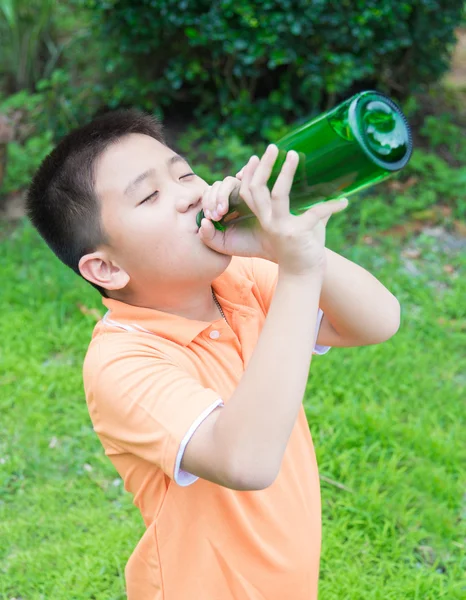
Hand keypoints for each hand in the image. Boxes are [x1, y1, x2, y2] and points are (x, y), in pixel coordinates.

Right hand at [199, 144, 347, 276]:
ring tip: (294, 155)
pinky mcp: (297, 234)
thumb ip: (311, 209)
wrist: (304, 276)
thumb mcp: (303, 226)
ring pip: (277, 195)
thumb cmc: (303, 250)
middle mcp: (268, 222)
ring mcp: (281, 228)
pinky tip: (344, 203)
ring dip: (286, 173)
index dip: (250, 175)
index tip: (256, 157)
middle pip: (257, 189)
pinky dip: (332, 206)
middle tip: (273, 147)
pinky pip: (315, 213)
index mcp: (265, 220)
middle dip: (264, 166)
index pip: (249, 194)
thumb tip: (332, 192)